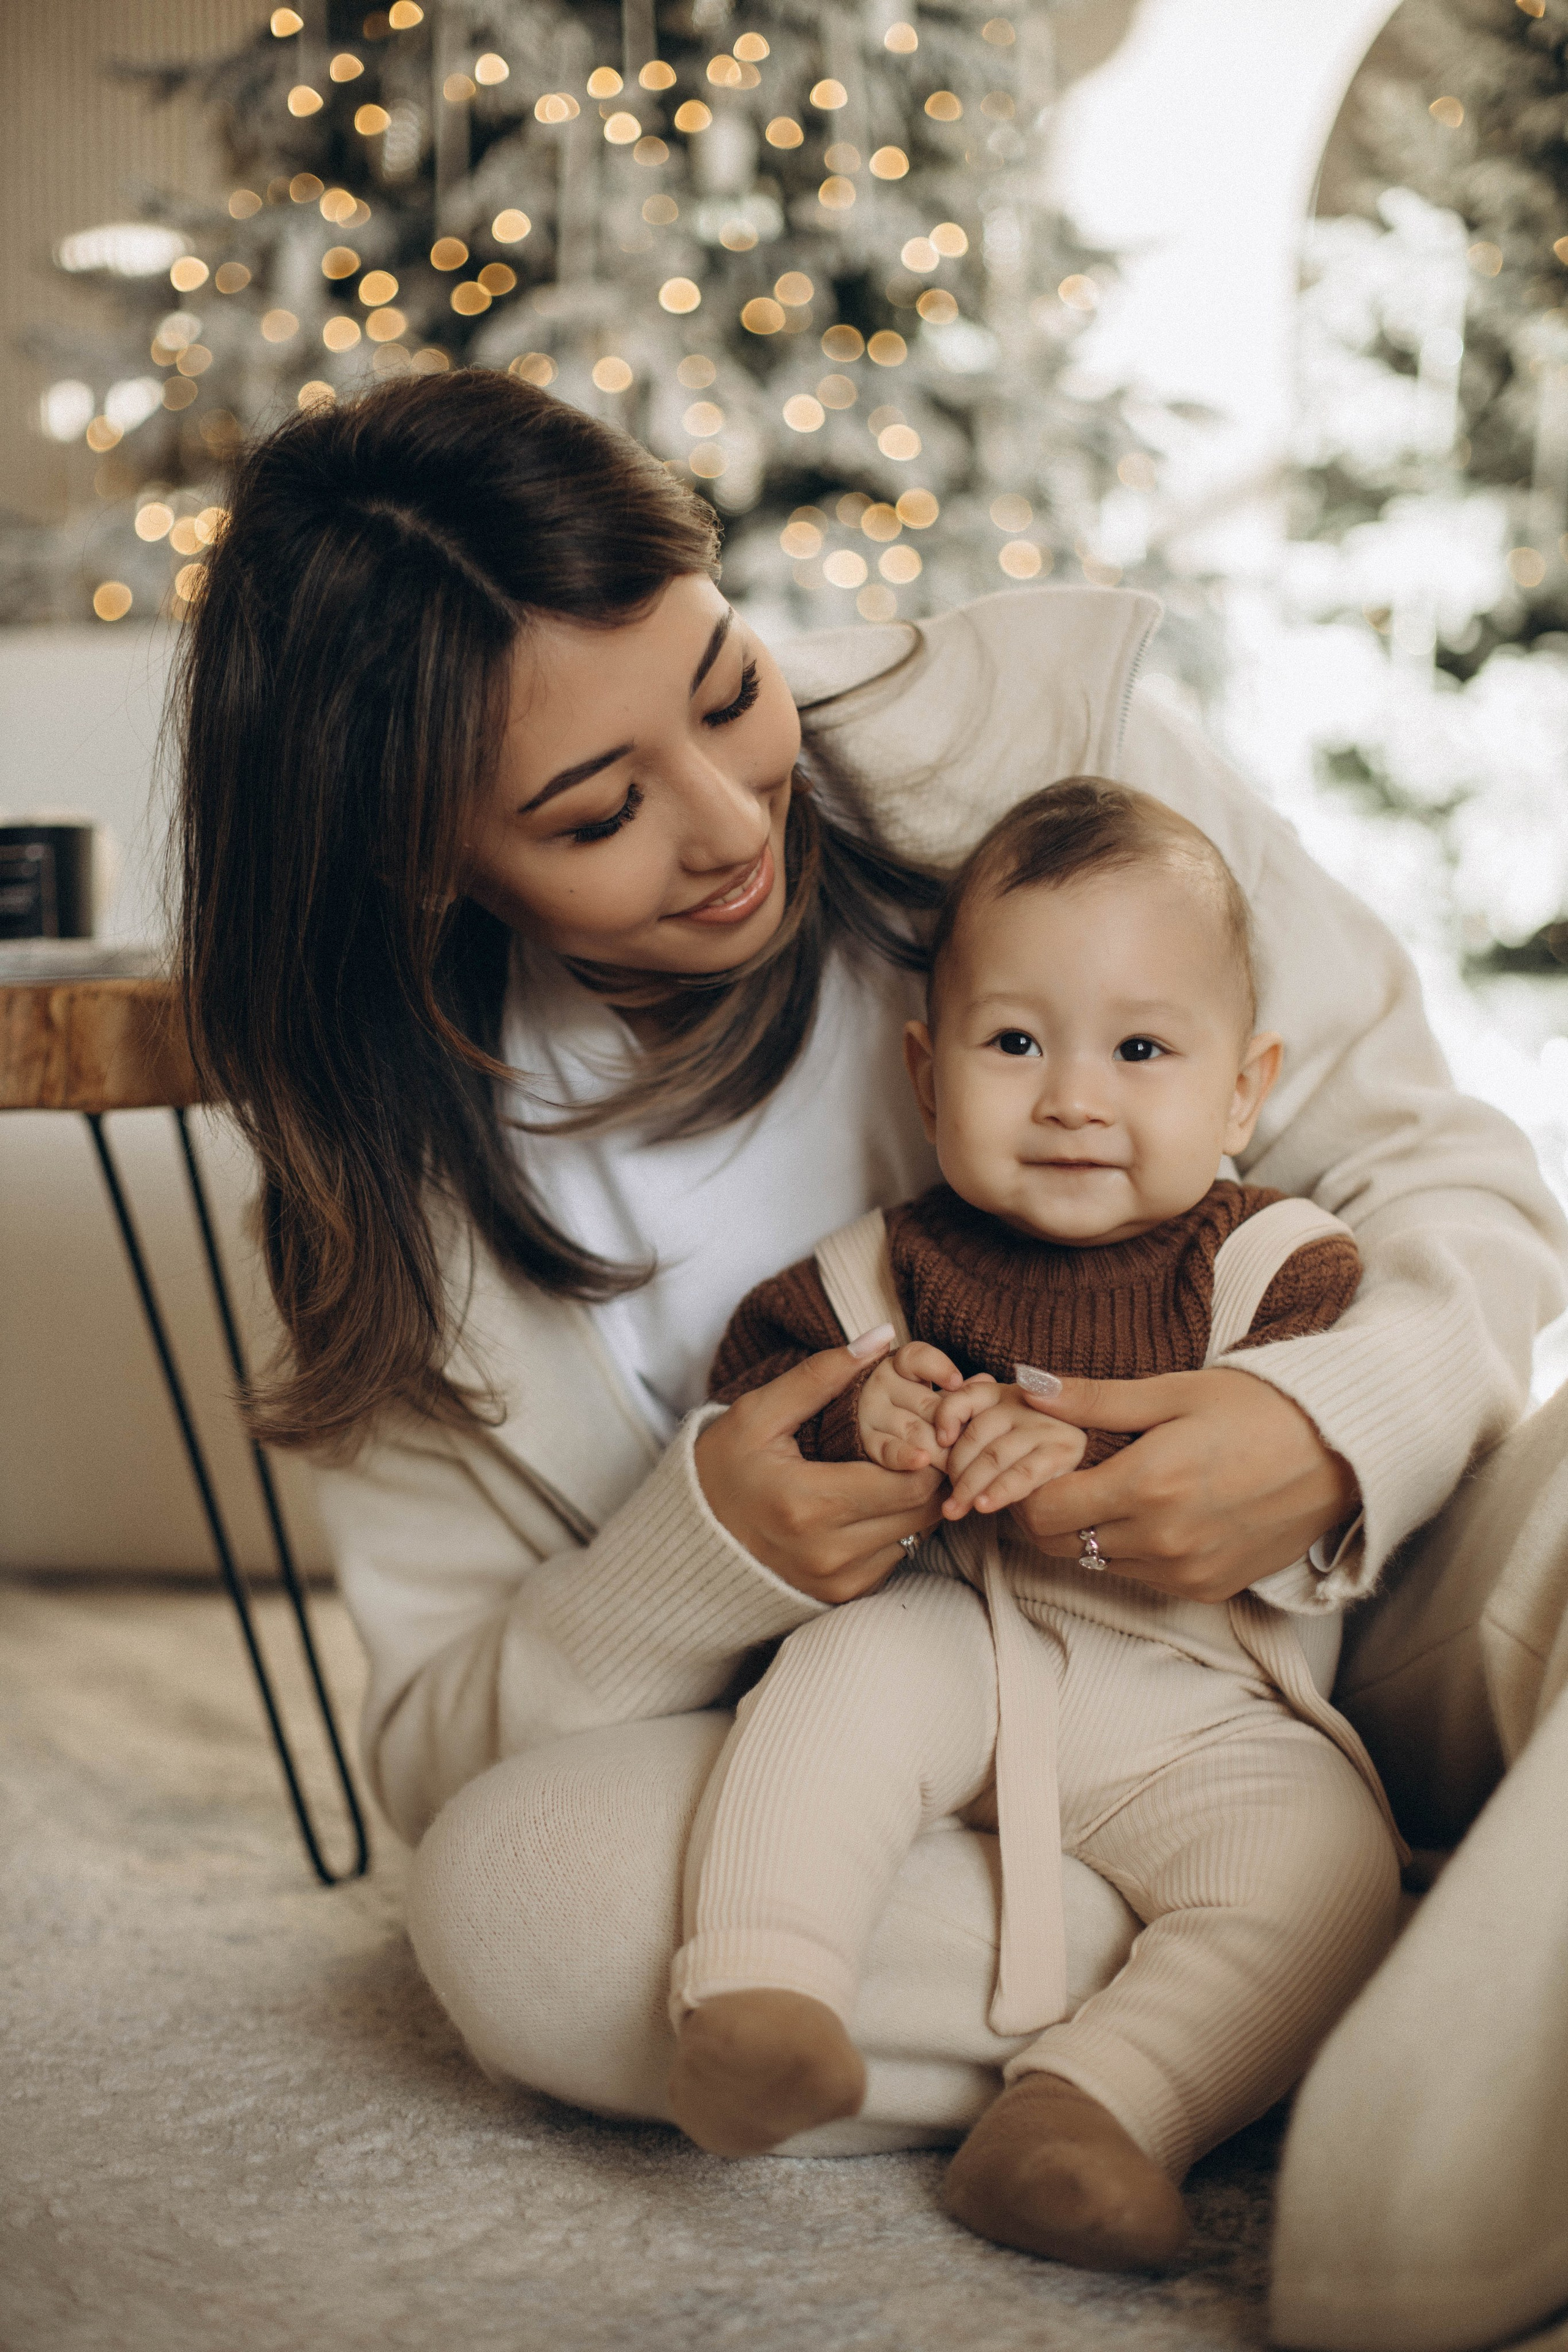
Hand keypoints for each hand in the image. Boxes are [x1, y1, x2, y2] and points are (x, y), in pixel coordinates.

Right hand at [694, 1338, 944, 1603]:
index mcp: (809, 1504)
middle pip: (923, 1509)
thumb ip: (820, 1375)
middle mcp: (829, 1552)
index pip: (912, 1479)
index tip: (920, 1427)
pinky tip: (874, 1500)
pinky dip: (897, 1526)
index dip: (928, 1448)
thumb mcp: (758, 1414)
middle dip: (932, 1471)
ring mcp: (838, 1580)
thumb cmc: (721, 1471)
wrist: (689, 1544)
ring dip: (917, 1500)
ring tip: (899, 1468)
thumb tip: (882, 1336)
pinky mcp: (843, 1595)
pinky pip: (897, 1556)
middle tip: (921, 1442)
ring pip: (918, 1534)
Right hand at [856, 1341, 966, 1470]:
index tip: (957, 1383)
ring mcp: (872, 1413)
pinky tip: (922, 1460)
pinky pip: (888, 1449)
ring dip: (939, 1447)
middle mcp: (882, 1384)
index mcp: (899, 1365)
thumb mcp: (938, 1391)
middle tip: (978, 1440)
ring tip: (962, 1459)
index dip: (938, 1369)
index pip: (916, 1358)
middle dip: (952, 1424)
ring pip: (912, 1429)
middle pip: (924, 1402)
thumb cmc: (921, 1407)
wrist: (883, 1430)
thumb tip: (986, 1381)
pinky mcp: (868, 1441)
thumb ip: (960, 1389)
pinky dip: (905, 1456)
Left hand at [935, 1381, 1088, 1518]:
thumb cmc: (1025, 1458)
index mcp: (1001, 1394)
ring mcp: (1045, 1424)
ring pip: (995, 1455)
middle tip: (947, 1499)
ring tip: (955, 1510)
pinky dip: (999, 1492)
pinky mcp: (1063, 1450)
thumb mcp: (994, 1441)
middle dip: (955, 1470)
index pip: (965, 1397)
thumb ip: (966, 1434)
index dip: (946, 1416)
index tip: (938, 1443)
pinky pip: (1023, 1473)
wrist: (1080, 1475)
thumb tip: (935, 1446)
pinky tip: (983, 1507)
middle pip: (976, 1433)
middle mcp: (1023, 1403)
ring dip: (970, 1487)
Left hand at [1007, 1367, 1358, 1602]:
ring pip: (1100, 1563)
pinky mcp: (1209, 1588)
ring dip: (1092, 1531)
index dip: (1026, 1489)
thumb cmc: (1258, 1408)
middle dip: (1050, 1511)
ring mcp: (1186, 1571)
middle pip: (1062, 1544)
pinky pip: (1143, 1577)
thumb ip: (1096, 1399)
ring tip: (1114, 1488)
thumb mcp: (1174, 1392)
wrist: (1341, 1451)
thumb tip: (1030, 1390)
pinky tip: (1155, 1512)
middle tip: (1067, 1474)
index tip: (1036, 1463)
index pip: (1043, 1512)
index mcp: (1146, 1486)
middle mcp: (1162, 1541)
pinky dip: (1134, 1550)